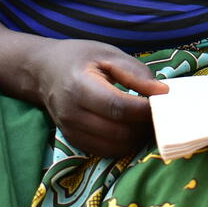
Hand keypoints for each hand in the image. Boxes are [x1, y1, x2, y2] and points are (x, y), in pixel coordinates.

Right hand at [33, 38, 168, 157]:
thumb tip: (163, 93)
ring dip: (136, 139)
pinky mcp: (73, 141)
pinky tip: (132, 129)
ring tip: (148, 122)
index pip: (118, 107)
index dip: (144, 109)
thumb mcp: (108, 55)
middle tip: (160, 115)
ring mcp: (70, 130)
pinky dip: (124, 145)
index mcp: (79, 86)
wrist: (44, 71)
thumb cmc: (79, 58)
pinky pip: (105, 151)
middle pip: (118, 132)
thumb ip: (136, 73)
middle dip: (144, 126)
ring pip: (114, 147)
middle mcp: (72, 113)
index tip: (163, 102)